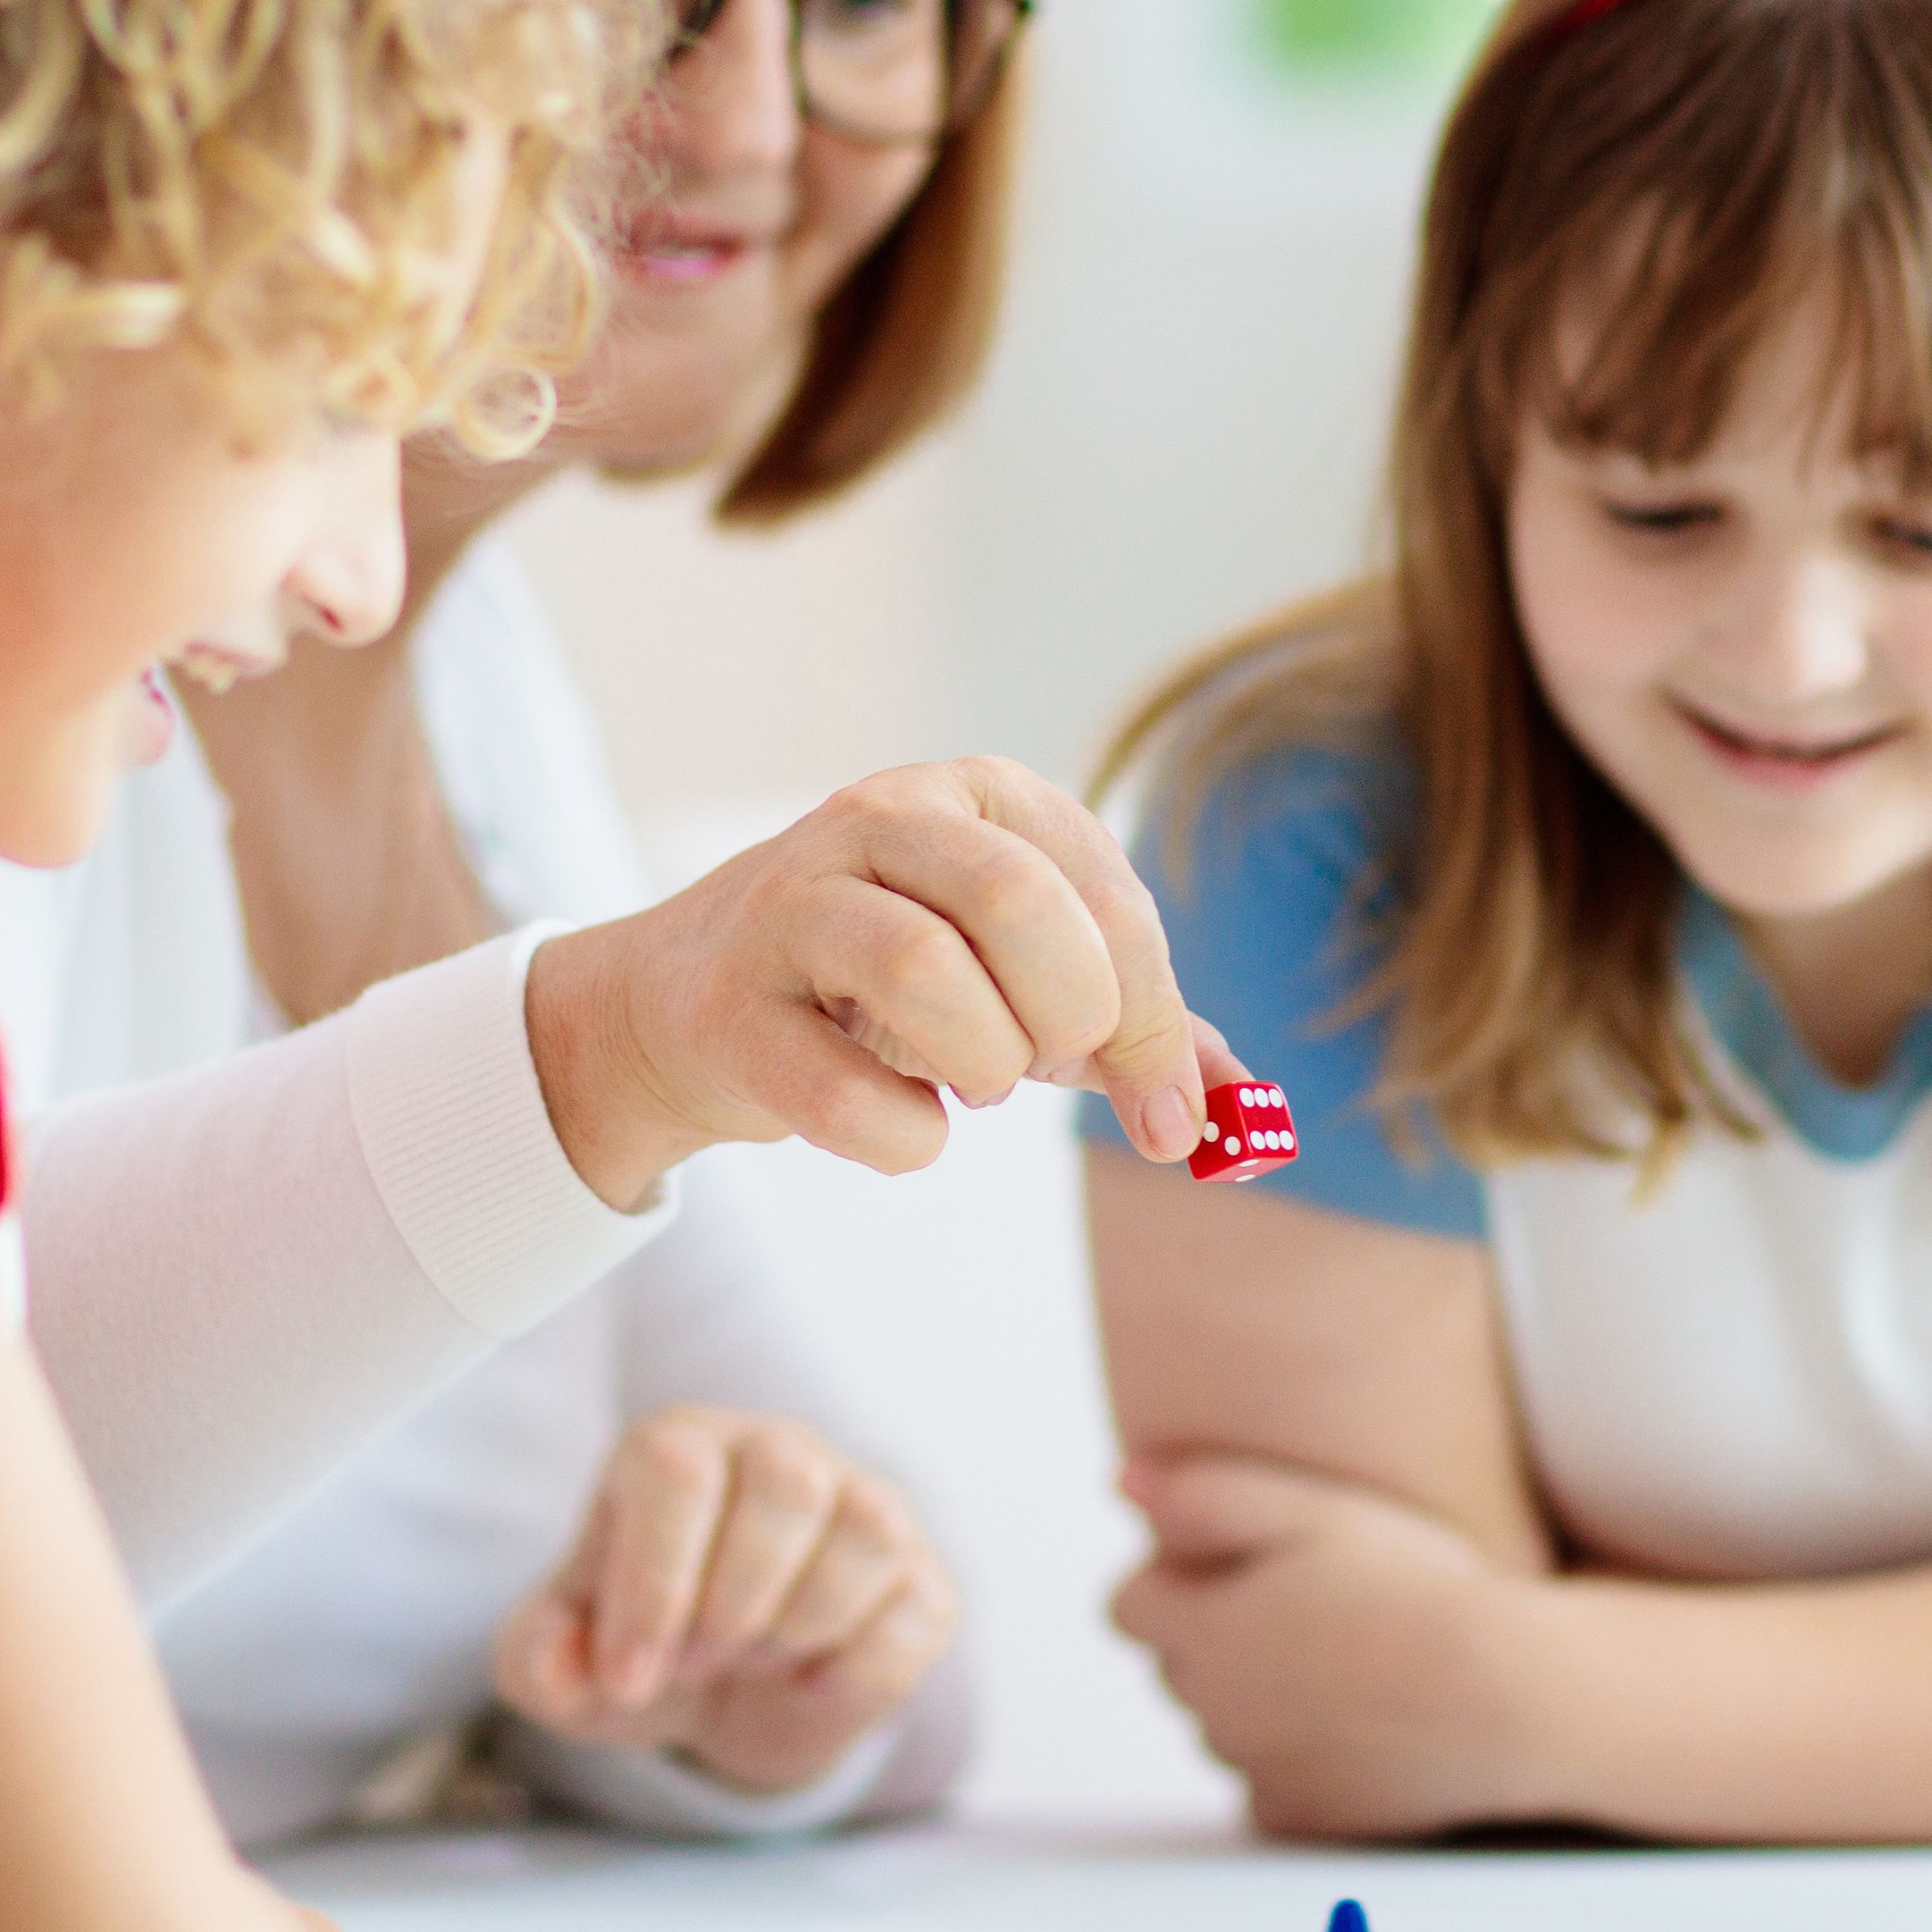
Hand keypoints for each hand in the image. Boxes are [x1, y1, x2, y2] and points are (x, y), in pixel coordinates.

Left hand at [493, 1407, 958, 1797]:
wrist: (727, 1701)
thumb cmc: (645, 1647)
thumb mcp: (564, 1664)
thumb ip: (536, 1659)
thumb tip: (566, 1669)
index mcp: (680, 1448)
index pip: (677, 1472)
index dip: (653, 1586)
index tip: (632, 1676)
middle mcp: (779, 1453)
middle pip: (786, 1480)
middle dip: (733, 1602)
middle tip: (698, 1660)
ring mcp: (863, 1507)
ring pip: (869, 1528)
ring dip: (799, 1625)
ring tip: (757, 1659)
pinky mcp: (921, 1579)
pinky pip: (917, 1609)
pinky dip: (857, 1670)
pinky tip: (811, 1682)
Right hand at [523, 757, 1240, 1207]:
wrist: (695, 1006)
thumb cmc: (895, 990)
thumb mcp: (1030, 986)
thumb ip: (1139, 1034)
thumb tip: (1235, 1113)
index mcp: (986, 794)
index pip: (1110, 897)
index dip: (1156, 1023)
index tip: (1171, 1120)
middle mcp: (885, 816)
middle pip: (1019, 903)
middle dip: (1067, 1021)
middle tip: (1044, 1069)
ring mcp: (791, 899)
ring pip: (922, 969)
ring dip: (980, 1062)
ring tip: (973, 1082)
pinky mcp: (726, 1003)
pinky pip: (840, 1090)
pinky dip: (903, 1137)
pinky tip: (906, 1128)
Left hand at [1111, 1454, 1544, 1838]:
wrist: (1508, 1694)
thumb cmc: (1415, 1585)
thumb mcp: (1311, 1508)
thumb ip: (1203, 1491)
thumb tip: (1117, 1480)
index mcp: (1199, 1628)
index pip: (1128, 1606)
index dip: (1181, 1576)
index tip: (1249, 1563)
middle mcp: (1209, 1708)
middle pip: (1179, 1666)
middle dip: (1220, 1635)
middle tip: (1312, 1604)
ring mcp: (1253, 1769)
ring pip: (1226, 1725)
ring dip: (1259, 1697)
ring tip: (1348, 1660)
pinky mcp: (1301, 1817)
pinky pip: (1270, 1785)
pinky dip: (1298, 1759)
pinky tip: (1360, 1723)